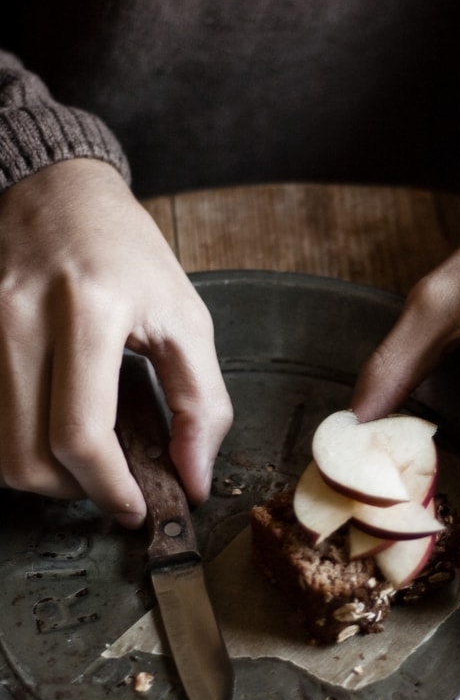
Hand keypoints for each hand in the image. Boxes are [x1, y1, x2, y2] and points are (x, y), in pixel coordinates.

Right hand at [0, 159, 232, 523]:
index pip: (81, 432)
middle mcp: (22, 317)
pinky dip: (16, 446)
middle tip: (112, 484)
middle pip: (27, 456)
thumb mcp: (185, 318)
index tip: (134, 507)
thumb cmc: (126, 254)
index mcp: (91, 309)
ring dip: (43, 475)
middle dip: (76, 492)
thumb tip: (194, 479)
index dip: (109, 488)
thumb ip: (201, 403)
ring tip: (84, 458)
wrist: (56, 192)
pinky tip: (49, 429)